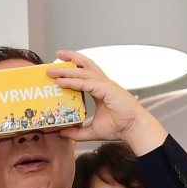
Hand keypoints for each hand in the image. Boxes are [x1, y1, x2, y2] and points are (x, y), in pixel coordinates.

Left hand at [48, 51, 167, 153]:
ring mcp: (105, 85)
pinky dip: (73, 81)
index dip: (73, 68)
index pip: (85, 74)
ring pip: (84, 72)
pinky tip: (61, 81)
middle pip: (85, 66)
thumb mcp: (93, 131)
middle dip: (71, 59)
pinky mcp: (107, 89)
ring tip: (53, 69)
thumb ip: (77, 132)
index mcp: (101, 90)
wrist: (134, 129)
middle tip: (57, 54)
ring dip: (67, 69)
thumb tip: (62, 133)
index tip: (60, 66)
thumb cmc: (119, 127)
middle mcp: (103, 84)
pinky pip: (86, 83)